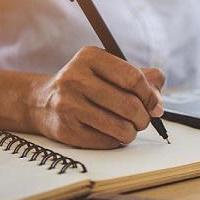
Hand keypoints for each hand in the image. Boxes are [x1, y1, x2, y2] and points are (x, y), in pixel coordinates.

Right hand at [33, 46, 165, 148]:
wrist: (41, 101)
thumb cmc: (84, 85)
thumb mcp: (107, 70)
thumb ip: (139, 78)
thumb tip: (158, 102)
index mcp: (90, 57)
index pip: (132, 78)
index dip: (150, 95)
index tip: (155, 104)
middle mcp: (75, 78)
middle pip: (129, 104)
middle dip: (144, 117)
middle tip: (143, 119)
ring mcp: (68, 105)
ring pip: (120, 127)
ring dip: (132, 131)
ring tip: (128, 127)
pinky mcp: (66, 130)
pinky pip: (107, 141)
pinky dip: (116, 140)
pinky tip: (109, 132)